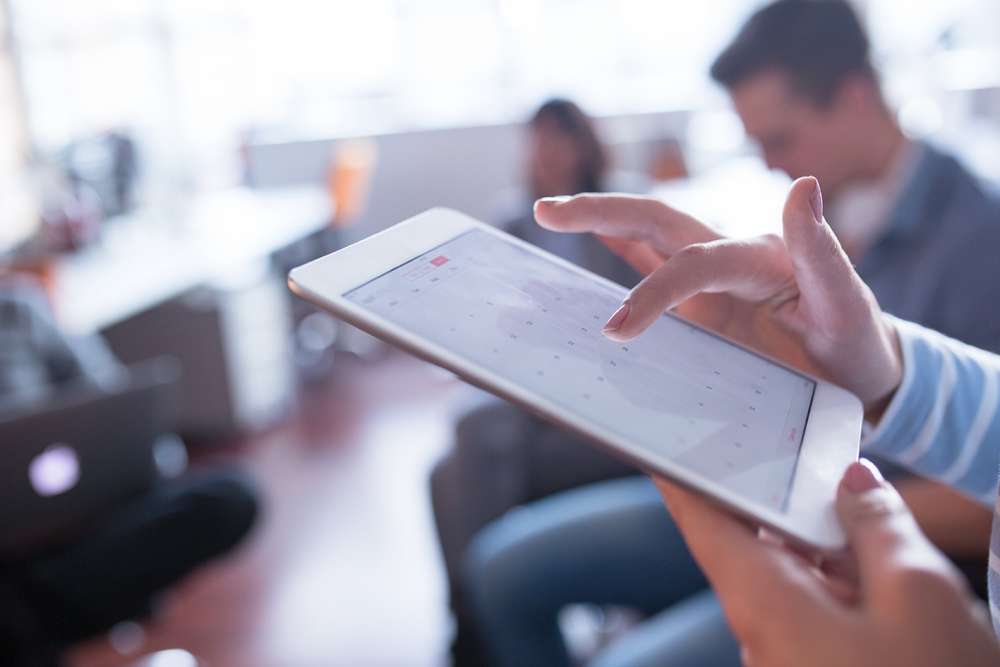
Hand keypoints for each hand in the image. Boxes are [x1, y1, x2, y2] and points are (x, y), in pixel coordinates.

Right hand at [534, 177, 902, 418]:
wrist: (861, 374)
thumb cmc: (857, 346)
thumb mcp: (850, 306)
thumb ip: (823, 251)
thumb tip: (803, 182)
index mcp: (760, 256)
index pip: (694, 262)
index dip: (654, 291)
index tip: (616, 331)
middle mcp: (729, 257)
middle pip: (657, 221)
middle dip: (601, 212)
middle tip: (547, 211)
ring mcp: (712, 280)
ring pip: (647, 239)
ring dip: (600, 223)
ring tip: (550, 215)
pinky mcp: (703, 302)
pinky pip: (654, 269)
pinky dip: (621, 253)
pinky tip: (593, 244)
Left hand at [654, 464, 999, 666]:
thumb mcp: (918, 596)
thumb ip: (877, 525)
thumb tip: (853, 483)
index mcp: (764, 601)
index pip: (702, 522)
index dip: (680, 477)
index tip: (658, 442)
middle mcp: (762, 630)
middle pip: (751, 544)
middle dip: (779, 501)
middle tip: (799, 454)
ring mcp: (788, 654)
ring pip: (792, 577)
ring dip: (822, 544)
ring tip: (858, 508)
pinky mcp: (814, 664)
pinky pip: (817, 610)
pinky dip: (840, 580)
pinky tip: (876, 566)